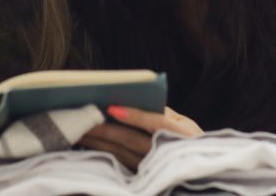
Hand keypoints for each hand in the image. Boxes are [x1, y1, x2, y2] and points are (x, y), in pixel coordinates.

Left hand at [78, 106, 201, 170]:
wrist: (198, 173)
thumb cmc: (191, 142)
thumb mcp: (186, 125)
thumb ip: (163, 112)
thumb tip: (136, 99)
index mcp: (182, 136)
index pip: (157, 123)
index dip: (136, 116)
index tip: (112, 108)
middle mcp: (165, 154)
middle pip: (130, 139)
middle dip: (103, 127)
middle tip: (81, 114)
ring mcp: (151, 169)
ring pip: (119, 152)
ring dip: (96, 140)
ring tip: (78, 126)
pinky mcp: (139, 177)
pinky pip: (116, 161)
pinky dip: (100, 151)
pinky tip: (86, 142)